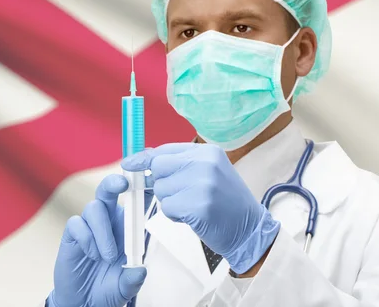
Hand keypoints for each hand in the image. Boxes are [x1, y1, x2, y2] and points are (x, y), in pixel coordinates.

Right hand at [49, 174, 149, 306]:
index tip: (147, 179)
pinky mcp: (73, 234)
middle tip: (122, 185)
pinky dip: (87, 238)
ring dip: (103, 231)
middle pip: (109, 189)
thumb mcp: (126, 287)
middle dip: (115, 182)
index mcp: (127, 225)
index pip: (134, 199)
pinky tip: (91, 255)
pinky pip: (77, 223)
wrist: (85, 301)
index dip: (140, 186)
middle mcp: (109, 219)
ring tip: (106, 257)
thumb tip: (140, 271)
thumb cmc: (109, 288)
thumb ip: (133, 279)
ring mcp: (89, 225)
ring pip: (94, 207)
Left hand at [121, 143, 279, 273]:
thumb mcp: (208, 173)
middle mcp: (205, 163)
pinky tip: (193, 217)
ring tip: (192, 206)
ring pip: (161, 189)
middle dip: (162, 183)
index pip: (165, 150)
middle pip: (158, 167)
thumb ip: (180, 164)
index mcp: (207, 151)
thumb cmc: (225, 202)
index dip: (144, 158)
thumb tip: (144, 159)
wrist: (250, 229)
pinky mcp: (199, 206)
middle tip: (180, 194)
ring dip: (170, 202)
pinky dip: (175, 216)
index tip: (128, 164)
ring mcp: (203, 183)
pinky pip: (168, 208)